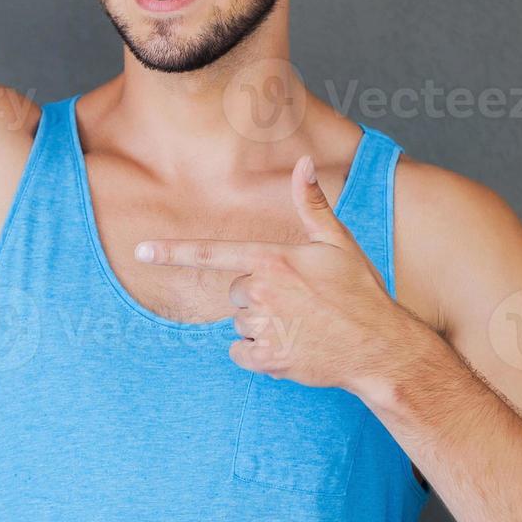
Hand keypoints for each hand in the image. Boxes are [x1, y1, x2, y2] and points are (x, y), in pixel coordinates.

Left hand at [133, 155, 425, 392]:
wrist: (382, 348)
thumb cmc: (360, 292)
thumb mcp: (338, 243)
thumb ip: (311, 204)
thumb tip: (304, 162)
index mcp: (273, 259)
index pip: (212, 252)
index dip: (172, 252)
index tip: (140, 250)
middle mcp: (263, 292)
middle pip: (234, 292)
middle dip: (257, 297)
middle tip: (298, 302)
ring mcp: (265, 328)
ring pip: (238, 324)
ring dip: (261, 326)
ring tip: (301, 325)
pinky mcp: (268, 359)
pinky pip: (241, 353)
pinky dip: (259, 354)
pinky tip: (292, 347)